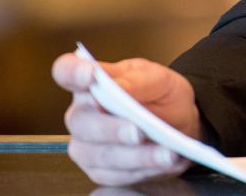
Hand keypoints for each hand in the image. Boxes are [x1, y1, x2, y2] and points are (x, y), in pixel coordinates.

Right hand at [52, 51, 200, 186]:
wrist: (179, 120)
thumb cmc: (160, 94)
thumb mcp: (158, 78)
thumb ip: (137, 80)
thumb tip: (118, 87)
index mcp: (91, 83)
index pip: (66, 71)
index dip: (73, 73)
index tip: (91, 75)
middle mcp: (82, 114)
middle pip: (81, 122)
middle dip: (111, 129)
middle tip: (139, 132)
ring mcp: (86, 145)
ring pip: (100, 154)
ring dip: (135, 156)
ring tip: (166, 153)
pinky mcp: (100, 170)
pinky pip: (116, 174)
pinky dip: (143, 169)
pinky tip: (164, 162)